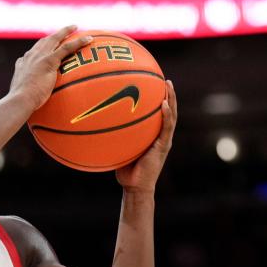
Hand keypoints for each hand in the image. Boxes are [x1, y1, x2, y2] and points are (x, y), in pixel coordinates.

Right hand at [10, 25, 91, 113]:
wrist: (19, 100)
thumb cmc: (20, 104)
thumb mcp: (20, 95)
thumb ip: (26, 93)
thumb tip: (29, 101)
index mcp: (23, 64)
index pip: (33, 52)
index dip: (41, 47)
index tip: (46, 46)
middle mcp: (30, 57)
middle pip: (44, 41)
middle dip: (54, 35)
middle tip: (64, 31)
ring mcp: (39, 57)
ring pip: (55, 39)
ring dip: (66, 32)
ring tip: (75, 27)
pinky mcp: (49, 60)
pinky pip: (66, 48)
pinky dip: (78, 42)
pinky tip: (89, 39)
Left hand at [116, 80, 177, 194]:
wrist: (135, 187)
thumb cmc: (125, 170)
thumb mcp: (119, 148)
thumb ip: (115, 136)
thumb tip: (95, 123)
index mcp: (153, 135)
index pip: (158, 114)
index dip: (160, 99)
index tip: (156, 84)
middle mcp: (161, 136)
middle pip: (168, 111)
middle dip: (168, 94)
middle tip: (166, 79)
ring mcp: (164, 141)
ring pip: (171, 116)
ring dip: (171, 100)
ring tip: (169, 85)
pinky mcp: (163, 147)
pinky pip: (166, 128)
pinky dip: (166, 115)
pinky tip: (164, 104)